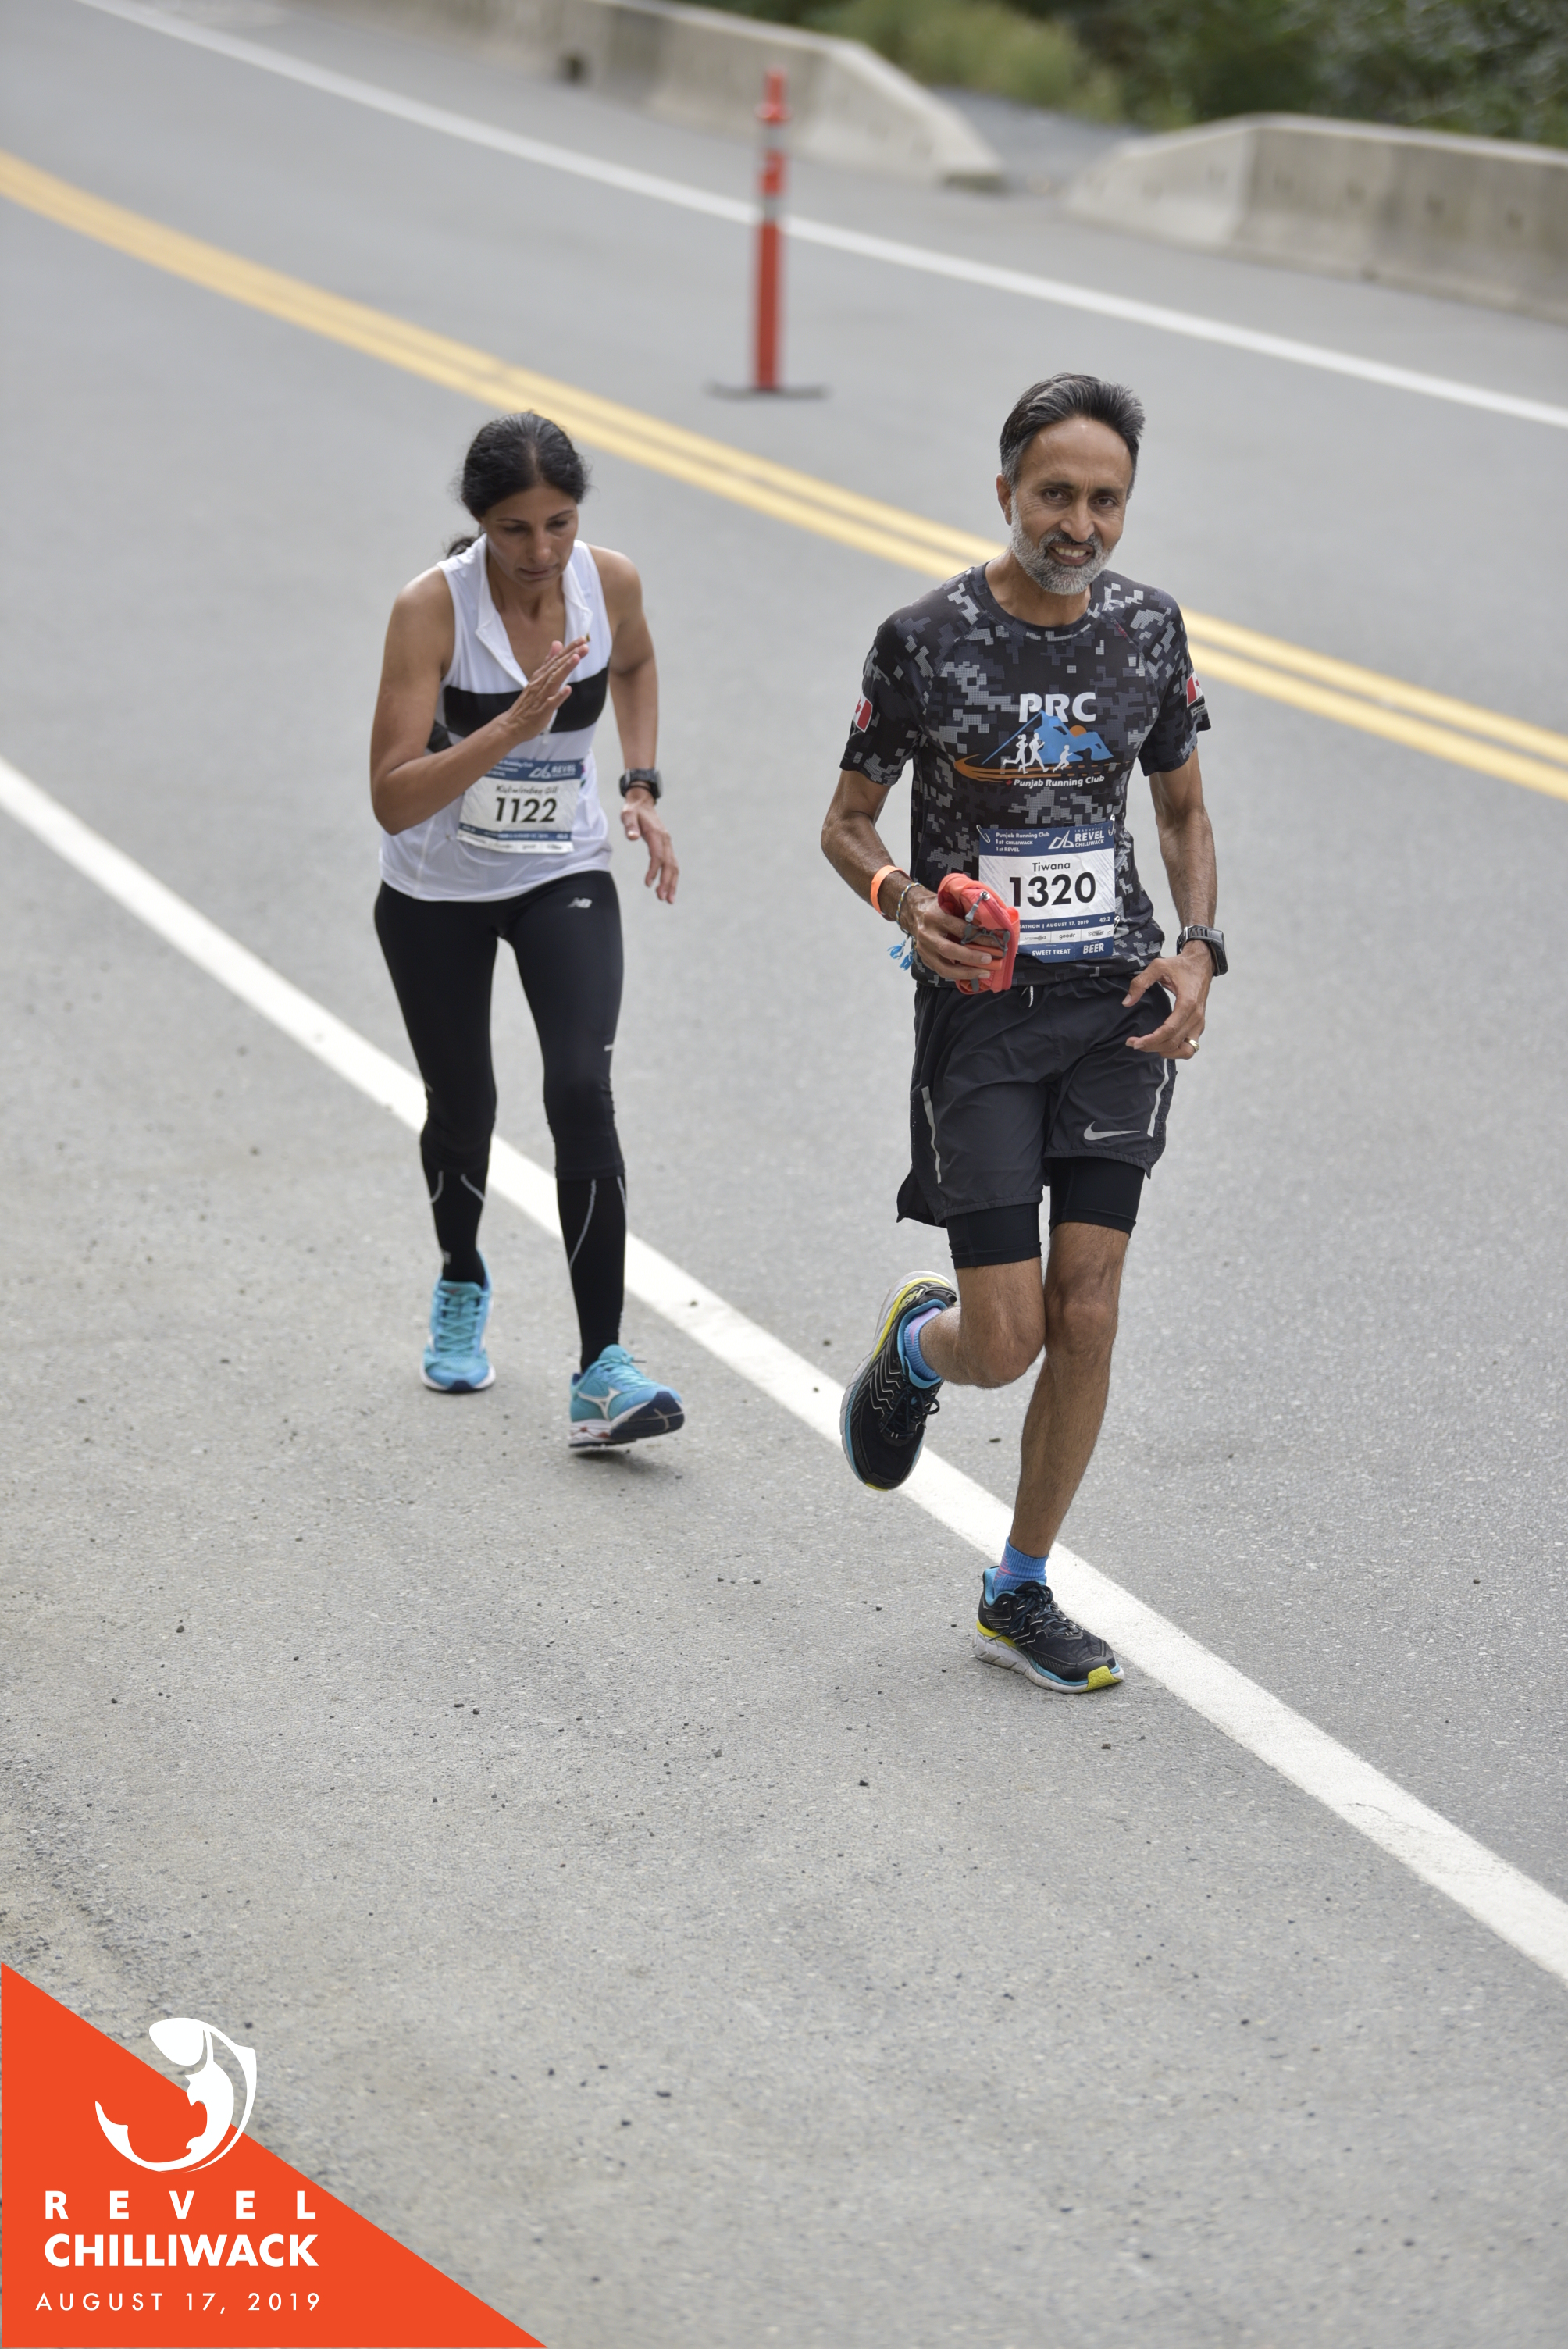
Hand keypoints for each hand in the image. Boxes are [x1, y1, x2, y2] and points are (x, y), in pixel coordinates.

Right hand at [499, 635, 588, 742]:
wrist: (513, 724)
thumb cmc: (528, 703)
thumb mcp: (538, 678)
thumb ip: (548, 661)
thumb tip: (557, 643)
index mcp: (541, 675)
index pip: (557, 659)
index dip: (569, 649)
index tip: (582, 639)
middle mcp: (541, 683)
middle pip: (557, 666)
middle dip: (571, 654)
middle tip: (584, 644)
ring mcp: (541, 696)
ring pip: (554, 680)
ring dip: (565, 669)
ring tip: (576, 658)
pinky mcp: (542, 711)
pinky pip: (551, 703)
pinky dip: (559, 696)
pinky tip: (568, 689)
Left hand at [621, 788, 677, 903]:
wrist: (642, 803)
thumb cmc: (633, 810)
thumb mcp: (628, 815)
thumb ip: (630, 826)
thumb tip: (632, 837)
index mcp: (657, 834)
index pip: (658, 856)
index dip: (654, 870)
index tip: (648, 883)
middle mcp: (665, 840)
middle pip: (670, 864)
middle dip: (667, 882)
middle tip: (663, 899)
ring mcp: (667, 844)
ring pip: (673, 866)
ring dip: (672, 883)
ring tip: (667, 899)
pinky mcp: (666, 847)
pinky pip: (671, 864)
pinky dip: (671, 877)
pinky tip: (666, 889)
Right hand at [901, 884, 1006, 984]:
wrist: (914, 912)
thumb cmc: (938, 907)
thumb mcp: (950, 904)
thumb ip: (966, 915)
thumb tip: (991, 929)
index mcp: (935, 917)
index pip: (959, 929)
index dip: (978, 937)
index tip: (995, 942)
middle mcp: (927, 934)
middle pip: (949, 950)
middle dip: (971, 957)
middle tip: (989, 959)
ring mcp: (923, 949)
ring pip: (944, 968)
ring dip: (966, 973)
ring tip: (984, 973)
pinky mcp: (924, 959)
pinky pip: (942, 972)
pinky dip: (958, 975)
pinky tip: (972, 974)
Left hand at [1123, 942, 1210, 1056]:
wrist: (1202, 963)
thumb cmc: (1181, 965)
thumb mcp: (1158, 966)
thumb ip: (1140, 982)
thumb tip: (1127, 1002)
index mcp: (1187, 1003)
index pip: (1169, 1030)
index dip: (1151, 1040)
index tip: (1134, 1042)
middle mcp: (1196, 1016)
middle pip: (1173, 1042)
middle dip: (1151, 1047)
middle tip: (1133, 1043)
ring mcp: (1199, 1023)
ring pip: (1184, 1050)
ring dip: (1165, 1052)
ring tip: (1148, 1046)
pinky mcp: (1199, 1026)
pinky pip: (1190, 1047)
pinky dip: (1177, 1051)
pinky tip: (1162, 1046)